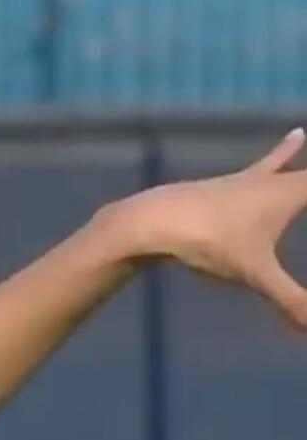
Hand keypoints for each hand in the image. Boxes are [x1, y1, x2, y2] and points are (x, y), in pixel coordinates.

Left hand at [98, 129, 306, 328]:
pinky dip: (254, 173)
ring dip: (284, 154)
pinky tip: (242, 178)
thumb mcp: (256, 275)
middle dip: (305, 160)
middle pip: (297, 168)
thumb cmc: (209, 242)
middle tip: (306, 136)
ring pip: (268, 165)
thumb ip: (292, 302)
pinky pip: (242, 179)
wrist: (148, 220)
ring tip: (297, 137)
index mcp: (282, 194)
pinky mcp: (208, 192)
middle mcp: (260, 182)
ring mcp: (232, 184)